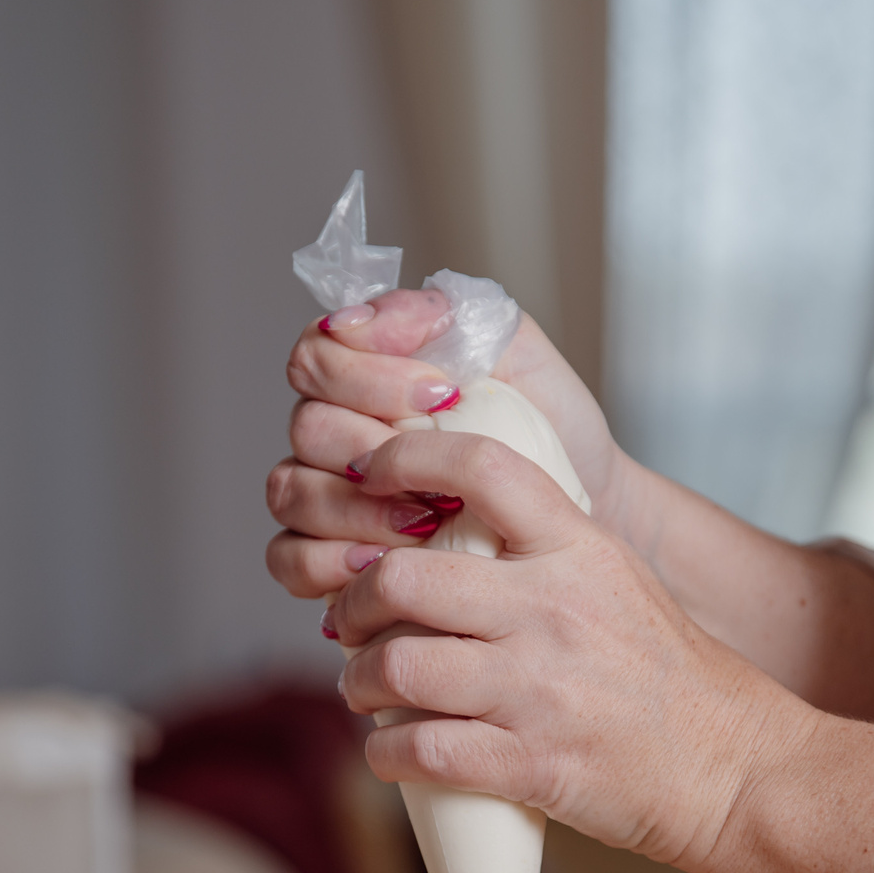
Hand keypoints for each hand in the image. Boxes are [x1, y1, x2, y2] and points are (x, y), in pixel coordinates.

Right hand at [266, 289, 635, 602]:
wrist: (586, 501)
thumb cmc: (548, 424)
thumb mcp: (515, 348)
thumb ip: (444, 310)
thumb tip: (363, 317)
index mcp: (363, 370)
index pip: (316, 355)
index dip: (366, 376)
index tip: (441, 395)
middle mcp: (334, 429)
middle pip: (305, 427)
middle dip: (371, 447)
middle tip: (438, 472)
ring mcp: (324, 493)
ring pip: (290, 491)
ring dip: (353, 509)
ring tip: (422, 523)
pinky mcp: (326, 555)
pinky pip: (287, 558)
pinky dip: (325, 562)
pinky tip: (381, 562)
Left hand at [329, 425, 817, 871]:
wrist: (732, 768)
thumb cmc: (671, 679)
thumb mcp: (618, 579)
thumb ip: (543, 550)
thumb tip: (448, 531)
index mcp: (577, 550)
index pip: (480, 467)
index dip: (404, 456)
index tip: (365, 473)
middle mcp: (553, 610)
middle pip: (401, 578)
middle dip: (351, 602)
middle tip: (348, 620)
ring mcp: (539, 689)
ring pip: (396, 667)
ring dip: (358, 682)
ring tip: (365, 689)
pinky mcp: (530, 763)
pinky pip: (419, 749)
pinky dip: (386, 753)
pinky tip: (390, 751)